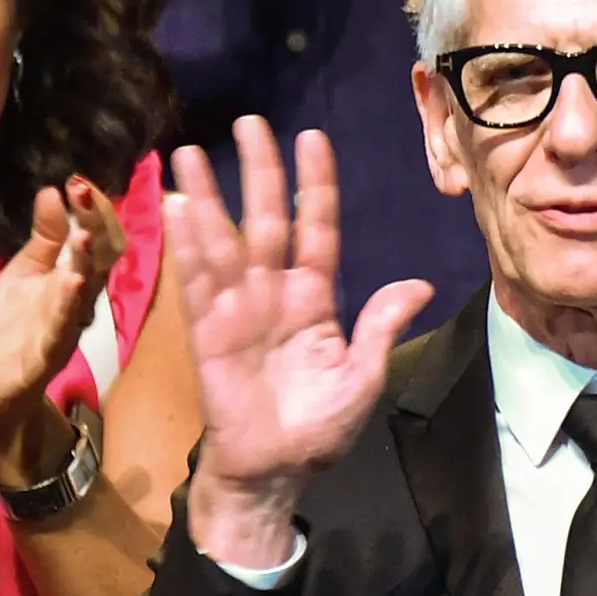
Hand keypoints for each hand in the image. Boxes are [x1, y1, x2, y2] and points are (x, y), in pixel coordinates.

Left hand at [0, 177, 124, 474]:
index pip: (93, 241)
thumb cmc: (9, 332)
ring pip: (80, 298)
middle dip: (94, 229)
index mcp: (72, 282)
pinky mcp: (41, 362)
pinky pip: (57, 334)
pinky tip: (70, 284)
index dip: (90, 212)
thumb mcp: (22, 276)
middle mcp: (76, 306)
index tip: (79, 181)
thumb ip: (42, 239)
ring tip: (83, 236)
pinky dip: (64, 309)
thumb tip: (53, 192)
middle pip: (97, 263)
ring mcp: (61, 334)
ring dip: (84, 266)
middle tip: (85, 194)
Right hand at [165, 119, 433, 568]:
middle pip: (265, 220)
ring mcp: (238, 310)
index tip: (311, 137)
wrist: (274, 472)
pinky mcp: (208, 333)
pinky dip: (188, 247)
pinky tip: (178, 208)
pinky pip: (197, 282)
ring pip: (224, 241)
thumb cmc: (317, 430)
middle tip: (249, 123)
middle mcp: (274, 294)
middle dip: (258, 172)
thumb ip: (380, 326)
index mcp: (315, 300)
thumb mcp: (361, 377)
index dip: (314, 185)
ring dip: (207, 197)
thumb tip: (418, 285)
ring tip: (187, 152)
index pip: (315, 229)